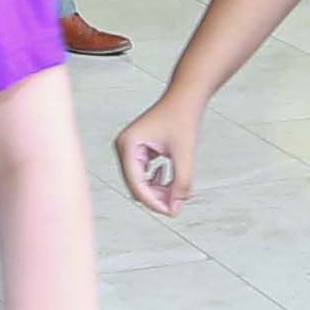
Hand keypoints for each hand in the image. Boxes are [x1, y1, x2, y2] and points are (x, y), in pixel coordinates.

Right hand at [109, 94, 202, 216]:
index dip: (154, 202)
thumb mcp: (185, 153)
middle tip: (178, 201)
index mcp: (128, 145)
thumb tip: (175, 209)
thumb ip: (181, 182)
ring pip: (139, 183)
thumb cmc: (183, 119)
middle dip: (156, 196)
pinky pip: (143, 175)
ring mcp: (128, 149)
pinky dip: (157, 180)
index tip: (172, 212)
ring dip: (157, 189)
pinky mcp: (137, 150)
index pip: (136, 184)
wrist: (185, 98)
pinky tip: (168, 175)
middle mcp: (123, 147)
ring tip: (177, 187)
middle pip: (136, 186)